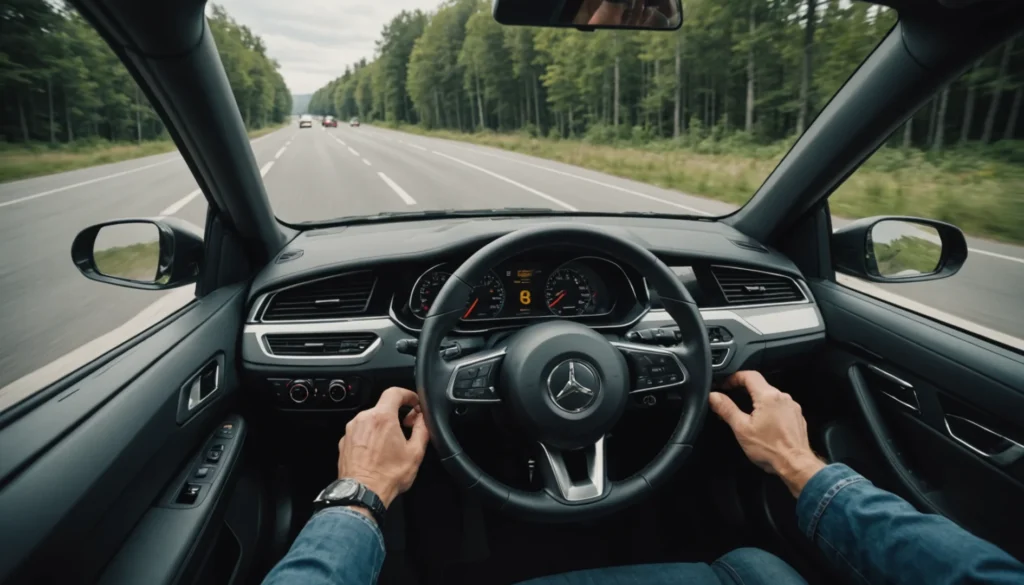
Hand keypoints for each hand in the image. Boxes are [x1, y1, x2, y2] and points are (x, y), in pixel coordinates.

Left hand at [337, 387, 429, 508]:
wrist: (362, 493)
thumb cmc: (387, 476)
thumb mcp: (415, 452)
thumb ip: (422, 429)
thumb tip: (422, 418)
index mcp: (382, 417)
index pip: (394, 392)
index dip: (407, 394)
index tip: (413, 402)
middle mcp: (364, 419)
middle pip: (382, 407)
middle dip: (396, 413)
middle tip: (407, 426)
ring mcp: (352, 430)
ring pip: (371, 420)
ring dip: (382, 426)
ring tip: (392, 444)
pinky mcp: (344, 441)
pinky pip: (360, 432)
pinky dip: (370, 436)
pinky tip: (378, 452)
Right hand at [708, 371, 825, 497]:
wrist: (796, 464)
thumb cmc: (769, 448)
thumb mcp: (741, 428)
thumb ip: (726, 409)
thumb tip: (713, 396)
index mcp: (768, 396)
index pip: (749, 375)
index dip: (734, 377)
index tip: (725, 385)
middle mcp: (783, 397)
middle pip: (760, 385)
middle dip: (744, 390)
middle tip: (731, 399)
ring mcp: (792, 407)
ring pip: (770, 397)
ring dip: (757, 401)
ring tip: (745, 414)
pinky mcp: (797, 417)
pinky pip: (780, 407)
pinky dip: (769, 410)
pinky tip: (763, 424)